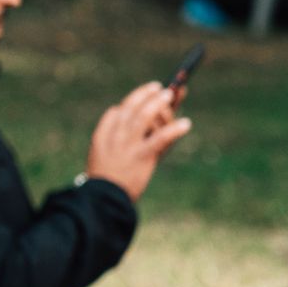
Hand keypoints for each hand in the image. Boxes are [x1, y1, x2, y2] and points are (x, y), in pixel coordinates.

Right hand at [84, 81, 192, 201]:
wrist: (105, 199)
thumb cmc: (106, 178)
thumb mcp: (101, 155)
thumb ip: (112, 137)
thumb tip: (122, 115)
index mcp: (102, 135)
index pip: (117, 112)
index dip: (132, 102)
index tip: (144, 96)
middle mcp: (115, 136)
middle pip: (131, 108)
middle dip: (145, 95)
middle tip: (159, 87)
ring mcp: (128, 145)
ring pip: (145, 117)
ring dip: (159, 103)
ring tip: (170, 95)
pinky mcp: (143, 157)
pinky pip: (161, 139)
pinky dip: (174, 130)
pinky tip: (186, 124)